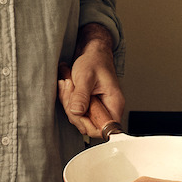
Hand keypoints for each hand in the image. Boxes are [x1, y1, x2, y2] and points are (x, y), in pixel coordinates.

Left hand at [58, 24, 125, 138]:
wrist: (92, 52)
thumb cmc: (94, 61)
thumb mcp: (86, 76)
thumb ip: (81, 95)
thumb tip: (77, 112)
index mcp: (114, 103)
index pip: (105, 129)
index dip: (89, 125)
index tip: (78, 111)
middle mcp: (107, 109)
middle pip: (87, 125)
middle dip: (73, 109)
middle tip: (70, 87)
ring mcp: (97, 108)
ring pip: (78, 118)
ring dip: (68, 102)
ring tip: (68, 82)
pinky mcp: (88, 106)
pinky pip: (75, 111)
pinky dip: (67, 99)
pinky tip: (68, 85)